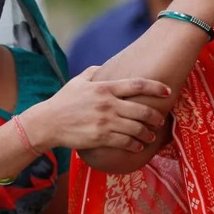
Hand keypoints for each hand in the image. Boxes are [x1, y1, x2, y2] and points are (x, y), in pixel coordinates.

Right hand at [20, 66, 170, 152]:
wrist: (47, 123)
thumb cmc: (63, 101)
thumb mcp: (78, 81)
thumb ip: (94, 72)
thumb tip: (104, 67)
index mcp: (105, 88)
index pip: (137, 85)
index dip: (155, 87)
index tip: (167, 91)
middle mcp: (108, 104)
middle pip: (142, 110)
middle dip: (156, 116)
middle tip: (160, 120)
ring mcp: (106, 122)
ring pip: (137, 128)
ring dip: (148, 134)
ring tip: (151, 136)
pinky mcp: (101, 137)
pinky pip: (125, 142)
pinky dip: (135, 145)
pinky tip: (138, 146)